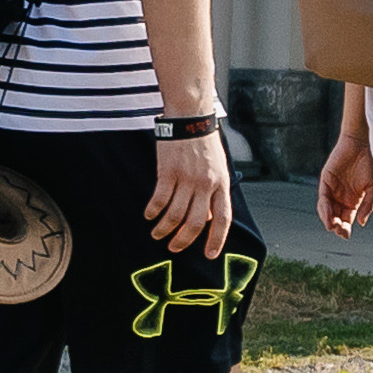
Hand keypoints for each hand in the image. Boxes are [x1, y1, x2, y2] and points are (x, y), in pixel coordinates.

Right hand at [145, 126, 234, 254]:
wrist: (191, 117)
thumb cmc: (205, 143)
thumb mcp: (219, 168)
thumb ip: (215, 193)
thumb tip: (207, 219)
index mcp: (221, 183)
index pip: (223, 218)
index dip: (216, 239)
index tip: (209, 255)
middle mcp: (206, 184)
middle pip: (196, 222)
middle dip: (184, 240)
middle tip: (174, 248)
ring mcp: (186, 178)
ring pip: (175, 214)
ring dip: (164, 229)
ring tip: (157, 234)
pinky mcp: (168, 171)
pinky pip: (159, 198)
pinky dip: (153, 211)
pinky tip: (149, 216)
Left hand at [318, 128, 372, 237]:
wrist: (362, 143)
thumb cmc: (370, 163)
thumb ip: (368, 204)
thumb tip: (361, 223)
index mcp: (353, 201)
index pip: (346, 220)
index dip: (345, 229)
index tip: (346, 235)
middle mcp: (341, 197)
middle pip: (335, 217)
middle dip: (336, 227)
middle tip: (340, 231)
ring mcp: (332, 190)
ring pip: (326, 210)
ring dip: (328, 219)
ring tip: (332, 226)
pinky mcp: (325, 181)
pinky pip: (323, 198)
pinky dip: (324, 208)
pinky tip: (329, 215)